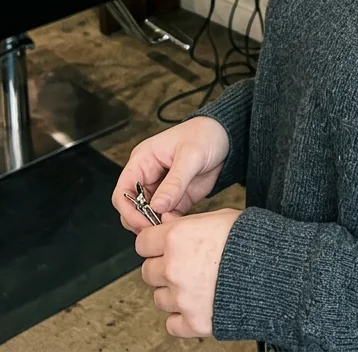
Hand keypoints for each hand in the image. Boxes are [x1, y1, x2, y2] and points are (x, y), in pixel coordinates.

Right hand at [111, 116, 230, 230]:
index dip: (128, 210)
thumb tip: (157, 206)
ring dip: (157, 225)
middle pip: (131, 208)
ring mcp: (162, 190)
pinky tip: (180, 224)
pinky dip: (170, 224)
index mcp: (143, 161)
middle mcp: (148, 177)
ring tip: (171, 227)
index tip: (142, 223)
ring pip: (148, 216)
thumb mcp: (190, 155)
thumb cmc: (205, 134)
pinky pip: (166, 217)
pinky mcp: (176, 200)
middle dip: (142, 221)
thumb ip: (174, 182)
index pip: (122, 191)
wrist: (227, 137)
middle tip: (158, 229)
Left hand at [136, 207, 241, 338]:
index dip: (153, 243)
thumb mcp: (218, 216)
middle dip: (163, 267)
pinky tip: (197, 304)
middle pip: (148, 271)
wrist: (274, 270)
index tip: (161, 245)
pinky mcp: (194, 322)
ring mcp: (182, 298)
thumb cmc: (250, 240)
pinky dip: (182, 317)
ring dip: (173, 292)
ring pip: (159, 298)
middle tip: (184, 264)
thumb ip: (186, 223)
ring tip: (197, 284)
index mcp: (177, 238)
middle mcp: (174, 268)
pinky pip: (172, 324)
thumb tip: (164, 223)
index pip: (142, 242)